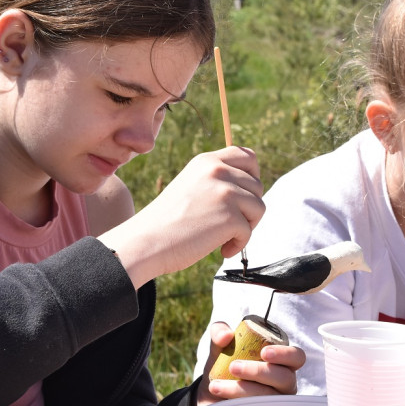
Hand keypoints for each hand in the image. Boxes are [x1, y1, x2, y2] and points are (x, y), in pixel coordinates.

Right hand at [100, 146, 263, 287]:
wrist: (146, 241)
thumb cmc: (166, 221)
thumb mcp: (191, 185)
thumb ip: (216, 181)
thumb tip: (251, 187)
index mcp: (206, 161)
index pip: (247, 155)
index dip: (253, 175)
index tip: (245, 194)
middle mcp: (217, 171)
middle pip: (257, 185)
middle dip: (249, 207)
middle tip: (230, 224)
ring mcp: (225, 192)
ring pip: (259, 207)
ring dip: (246, 226)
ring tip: (224, 237)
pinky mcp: (230, 216)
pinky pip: (249, 231)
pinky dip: (239, 244)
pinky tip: (221, 249)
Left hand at [196, 322, 305, 405]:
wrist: (211, 393)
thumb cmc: (223, 364)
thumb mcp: (219, 345)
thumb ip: (219, 332)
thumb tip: (225, 337)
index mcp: (281, 361)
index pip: (297, 357)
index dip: (285, 354)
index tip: (264, 352)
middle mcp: (284, 382)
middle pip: (284, 378)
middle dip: (259, 371)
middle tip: (233, 367)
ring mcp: (277, 403)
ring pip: (268, 397)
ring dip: (241, 390)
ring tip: (216, 386)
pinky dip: (238, 405)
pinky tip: (221, 401)